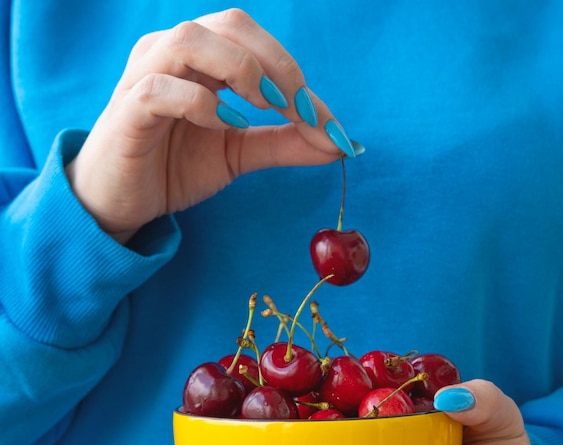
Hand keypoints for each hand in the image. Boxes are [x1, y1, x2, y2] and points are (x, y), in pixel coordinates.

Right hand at [65, 9, 352, 242]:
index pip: (257, 46)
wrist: (123, 201)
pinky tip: (223, 125)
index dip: (296, 77)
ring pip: (191, 40)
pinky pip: (160, 89)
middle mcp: (173, 56)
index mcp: (203, 61)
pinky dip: (199, 103)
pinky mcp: (127, 110)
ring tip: (262, 107)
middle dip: (276, 62)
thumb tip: (338, 144)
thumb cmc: (174, 167)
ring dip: (239, 69)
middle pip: (230, 25)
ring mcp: (146, 77)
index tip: (328, 124)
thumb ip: (284, 142)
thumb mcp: (239, 153)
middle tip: (298, 107)